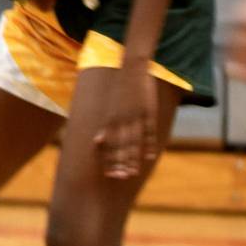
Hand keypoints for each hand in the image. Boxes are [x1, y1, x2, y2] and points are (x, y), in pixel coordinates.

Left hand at [93, 64, 157, 179]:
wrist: (132, 68)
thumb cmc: (119, 90)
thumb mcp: (109, 108)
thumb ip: (105, 126)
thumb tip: (96, 141)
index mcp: (110, 118)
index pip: (108, 143)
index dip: (108, 159)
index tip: (108, 174)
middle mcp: (121, 119)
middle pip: (120, 145)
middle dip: (119, 162)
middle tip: (120, 178)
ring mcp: (135, 115)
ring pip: (134, 141)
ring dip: (133, 158)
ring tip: (133, 173)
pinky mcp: (147, 111)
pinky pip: (148, 131)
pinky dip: (148, 144)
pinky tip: (149, 157)